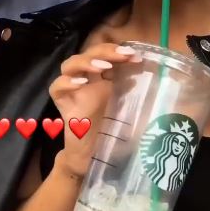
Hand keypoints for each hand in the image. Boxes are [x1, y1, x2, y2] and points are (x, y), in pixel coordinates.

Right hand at [49, 43, 141, 176]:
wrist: (93, 159)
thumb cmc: (111, 134)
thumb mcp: (129, 109)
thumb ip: (136, 95)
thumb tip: (152, 79)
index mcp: (102, 79)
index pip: (105, 55)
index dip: (118, 51)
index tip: (135, 55)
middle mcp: (86, 81)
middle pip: (87, 54)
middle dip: (104, 51)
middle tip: (122, 54)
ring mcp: (73, 92)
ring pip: (69, 65)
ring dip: (85, 61)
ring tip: (103, 67)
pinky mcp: (63, 106)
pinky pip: (56, 88)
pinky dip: (67, 82)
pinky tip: (81, 83)